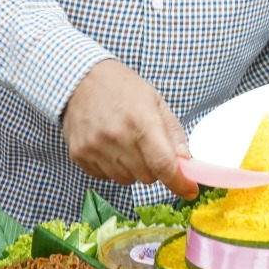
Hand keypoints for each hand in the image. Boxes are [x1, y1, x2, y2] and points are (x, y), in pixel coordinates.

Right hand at [62, 59, 195, 199]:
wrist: (80, 79)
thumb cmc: (122, 88)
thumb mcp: (155, 101)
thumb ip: (173, 132)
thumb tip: (185, 162)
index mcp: (141, 120)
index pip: (163, 163)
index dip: (179, 182)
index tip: (189, 190)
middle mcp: (116, 137)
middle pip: (147, 176)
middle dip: (155, 168)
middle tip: (148, 147)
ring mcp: (95, 148)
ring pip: (127, 180)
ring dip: (133, 168)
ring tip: (125, 142)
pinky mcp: (79, 155)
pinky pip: (106, 177)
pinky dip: (113, 167)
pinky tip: (109, 145)